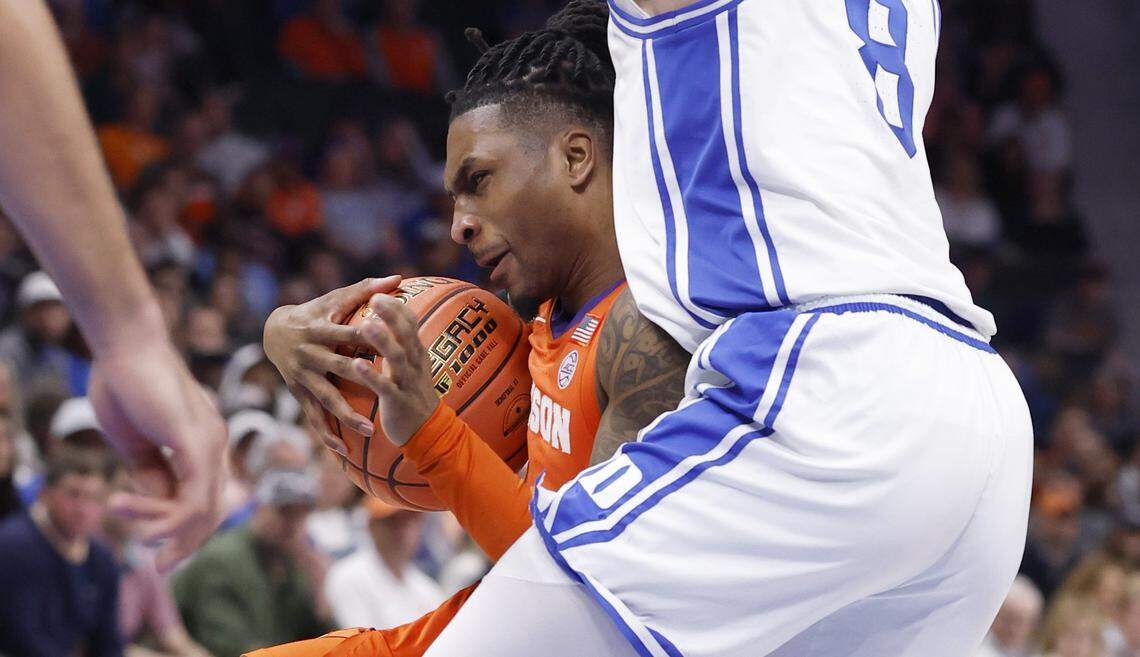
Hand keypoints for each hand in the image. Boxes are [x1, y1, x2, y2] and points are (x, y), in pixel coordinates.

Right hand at [87, 340, 227, 571]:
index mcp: (205, 444)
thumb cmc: (127, 386)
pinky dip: (171, 519)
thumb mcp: (137, 444)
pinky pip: (195, 496)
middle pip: (212, 512)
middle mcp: (215, 445)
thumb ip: (151, 474)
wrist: (124, 346)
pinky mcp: (196, 440)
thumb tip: (158, 508)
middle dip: (186, 545)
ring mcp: (210, 442)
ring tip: (136, 535)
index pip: (205, 500)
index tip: (153, 548)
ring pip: (204, 510)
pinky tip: (146, 529)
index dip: (182, 530)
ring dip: (167, 532)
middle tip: (158, 569)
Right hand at [263, 276, 401, 454]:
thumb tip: (397, 278)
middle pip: (339, 369)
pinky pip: (313, 418)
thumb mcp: (335, 298)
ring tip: (370, 430)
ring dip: (347, 416)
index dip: (368, 339)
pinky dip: (326, 435)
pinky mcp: (299, 393)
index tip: (391, 345)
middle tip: (387, 391)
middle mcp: (310, 355)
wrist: (273, 330)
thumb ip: (366, 289)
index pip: (348, 334)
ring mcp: (303, 377)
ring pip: (327, 399)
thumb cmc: (314, 310)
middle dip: (362, 380)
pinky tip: (343, 451)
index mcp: (320, 330)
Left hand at [350, 294, 440, 445]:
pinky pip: (385, 387)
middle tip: (374, 297)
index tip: (380, 291)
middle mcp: (414, 363)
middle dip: (390, 315)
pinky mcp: (398, 401)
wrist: (427, 430)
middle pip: (405, 334)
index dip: (397, 306)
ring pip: (396, 358)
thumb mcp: (412, 365)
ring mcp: (407, 382)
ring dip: (382, 341)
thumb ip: (403, 343)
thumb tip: (395, 320)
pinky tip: (358, 365)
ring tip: (366, 324)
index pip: (411, 323)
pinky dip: (372, 375)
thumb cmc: (413, 394)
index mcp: (416, 353)